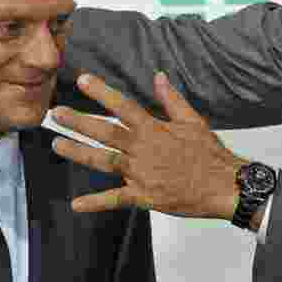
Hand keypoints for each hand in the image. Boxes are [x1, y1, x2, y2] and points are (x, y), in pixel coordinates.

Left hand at [51, 72, 246, 218]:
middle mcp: (143, 150)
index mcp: (154, 129)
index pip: (123, 106)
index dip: (102, 93)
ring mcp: (141, 174)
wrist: (224, 186)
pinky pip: (116, 199)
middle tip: (56, 113)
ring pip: (104, 161)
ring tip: (57, 144)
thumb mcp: (193, 121)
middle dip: (79, 122)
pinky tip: (76, 204)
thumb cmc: (210, 154)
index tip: (82, 79)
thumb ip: (171, 99)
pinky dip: (96, 203)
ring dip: (79, 153)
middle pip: (105, 133)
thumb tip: (158, 76)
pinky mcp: (144, 196)